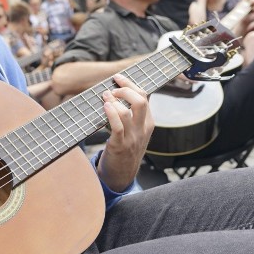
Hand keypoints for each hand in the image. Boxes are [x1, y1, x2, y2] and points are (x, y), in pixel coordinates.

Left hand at [97, 74, 153, 191]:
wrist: (122, 174)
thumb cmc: (126, 148)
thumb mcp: (136, 131)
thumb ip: (133, 115)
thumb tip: (120, 92)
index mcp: (148, 123)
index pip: (145, 97)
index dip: (130, 85)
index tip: (118, 78)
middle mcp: (143, 129)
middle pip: (140, 101)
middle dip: (125, 89)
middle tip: (112, 89)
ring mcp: (132, 138)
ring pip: (127, 112)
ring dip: (114, 101)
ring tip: (105, 97)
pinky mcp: (120, 146)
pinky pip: (117, 127)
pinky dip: (111, 114)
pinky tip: (105, 106)